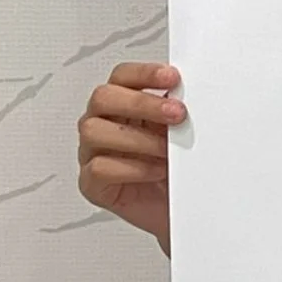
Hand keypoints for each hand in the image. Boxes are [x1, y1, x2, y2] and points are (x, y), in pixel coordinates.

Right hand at [77, 62, 185, 255]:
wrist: (182, 208)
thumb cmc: (177, 168)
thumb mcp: (181, 132)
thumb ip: (177, 110)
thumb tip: (190, 92)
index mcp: (122, 104)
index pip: (122, 77)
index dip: (145, 73)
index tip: (173, 77)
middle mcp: (102, 123)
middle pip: (103, 97)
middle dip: (142, 103)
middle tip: (176, 114)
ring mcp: (92, 152)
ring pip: (94, 130)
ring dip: (138, 138)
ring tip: (168, 150)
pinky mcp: (92, 184)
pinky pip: (99, 168)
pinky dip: (132, 168)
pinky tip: (156, 170)